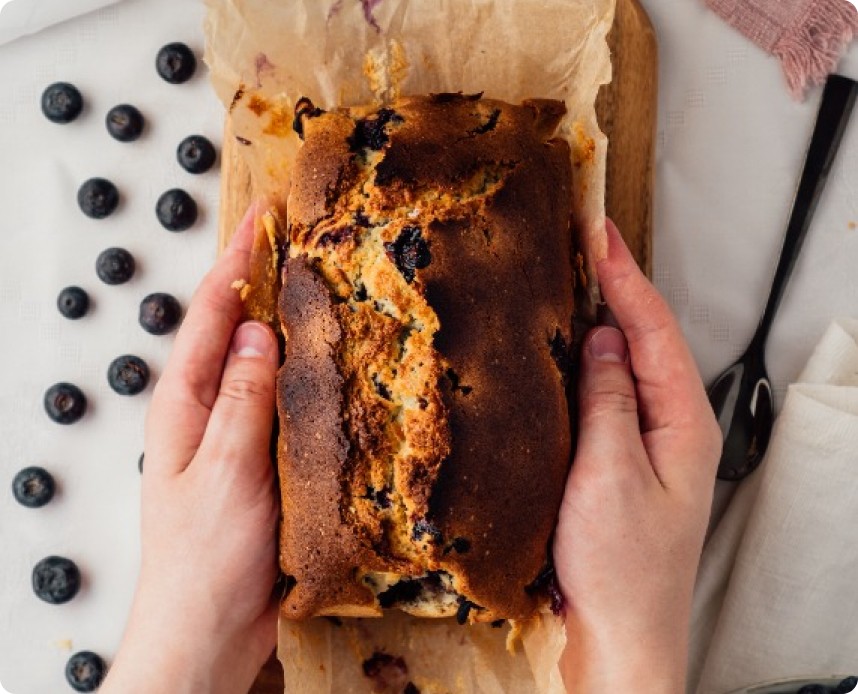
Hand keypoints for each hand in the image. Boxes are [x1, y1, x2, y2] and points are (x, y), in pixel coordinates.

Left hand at [102, 205, 279, 693]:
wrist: (209, 629)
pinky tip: (333, 365)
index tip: (264, 214)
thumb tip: (258, 333)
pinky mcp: (261, 458)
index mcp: (184, 403)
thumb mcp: (226, 472)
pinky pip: (284, 402)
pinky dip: (305, 373)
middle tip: (301, 236)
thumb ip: (243, 401)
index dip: (236, 259)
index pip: (209, 314)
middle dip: (261, 278)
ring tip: (323, 284)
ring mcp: (235, 433)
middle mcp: (207, 409)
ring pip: (264, 363)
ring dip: (288, 322)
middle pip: (234, 329)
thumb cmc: (205, 559)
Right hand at [553, 221, 720, 692]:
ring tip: (573, 278)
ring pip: (627, 365)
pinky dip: (590, 363)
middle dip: (618, 285)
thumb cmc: (619, 567)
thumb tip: (604, 339)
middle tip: (585, 238)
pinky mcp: (623, 461)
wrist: (620, 636)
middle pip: (647, 339)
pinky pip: (610, 396)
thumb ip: (608, 401)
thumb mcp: (609, 474)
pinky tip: (568, 351)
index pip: (653, 331)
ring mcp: (648, 444)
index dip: (624, 276)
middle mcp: (672, 426)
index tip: (598, 230)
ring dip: (604, 319)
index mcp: (682, 422)